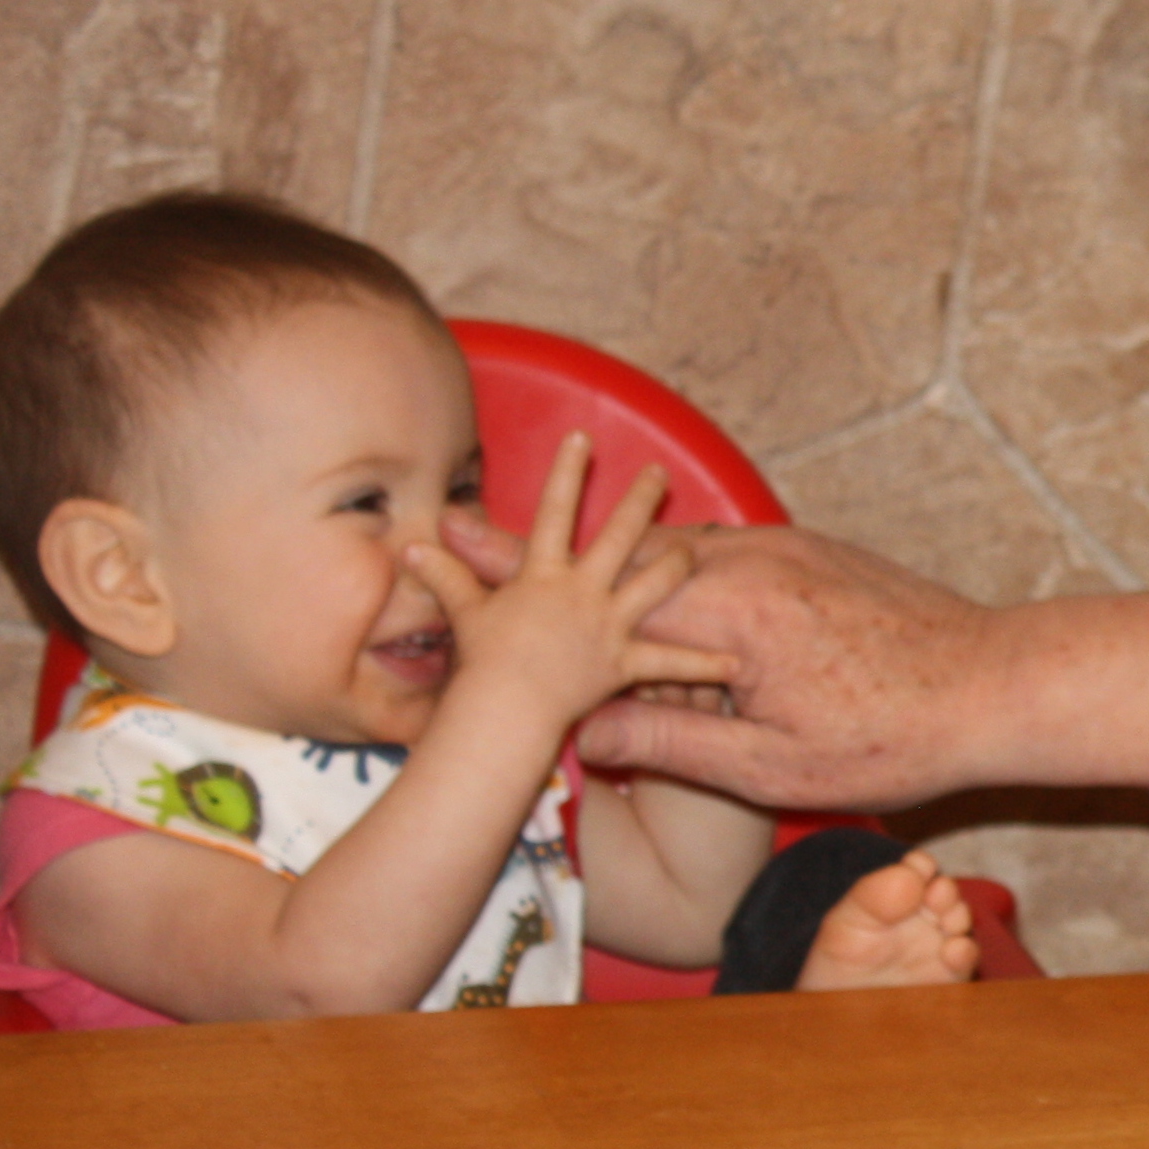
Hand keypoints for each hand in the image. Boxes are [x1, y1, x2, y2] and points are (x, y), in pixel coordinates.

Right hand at [406, 434, 739, 742]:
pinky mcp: (624, 662)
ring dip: (677, 563)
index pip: (554, 512)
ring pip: (656, 584)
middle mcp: (582, 592)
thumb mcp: (464, 615)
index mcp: (544, 576)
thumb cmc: (481, 667)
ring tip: (697, 547)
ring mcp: (608, 625)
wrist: (504, 711)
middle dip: (639, 500)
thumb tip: (413, 546)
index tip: (583, 436)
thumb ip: (446, 577)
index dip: (567, 473)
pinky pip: (671, 663)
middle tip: (658, 472)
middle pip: (620, 536)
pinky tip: (736, 665)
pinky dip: (703, 666)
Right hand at [466, 521, 1002, 811]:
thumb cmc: (890, 737)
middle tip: (460, 538)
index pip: (601, 598)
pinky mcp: (807, 551)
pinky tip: (636, 585)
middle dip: (545, 555)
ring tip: (527, 552)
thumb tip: (579, 737)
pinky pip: (718, 554)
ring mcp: (782, 547)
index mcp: (730, 611)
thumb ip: (667, 743)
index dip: (524, 590)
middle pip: (622, 556)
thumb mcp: (767, 766)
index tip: (453, 568)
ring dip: (608, 563)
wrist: (991, 685)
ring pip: (670, 551)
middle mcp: (749, 560)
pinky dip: (669, 569)